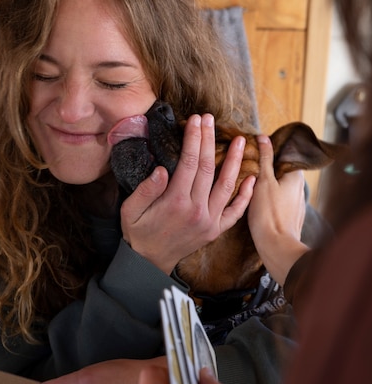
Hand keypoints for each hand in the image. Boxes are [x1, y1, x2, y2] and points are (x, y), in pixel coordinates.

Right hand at [120, 114, 254, 273]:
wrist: (149, 263)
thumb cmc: (138, 233)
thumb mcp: (130, 211)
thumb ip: (146, 190)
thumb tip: (161, 169)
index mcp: (175, 201)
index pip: (188, 162)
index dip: (193, 138)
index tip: (195, 121)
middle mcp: (196, 210)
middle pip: (207, 167)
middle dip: (209, 140)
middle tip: (211, 120)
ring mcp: (209, 220)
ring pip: (226, 186)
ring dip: (234, 161)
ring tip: (241, 141)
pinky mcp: (216, 230)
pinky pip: (235, 212)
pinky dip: (245, 196)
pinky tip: (252, 179)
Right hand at [247, 135, 309, 284]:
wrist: (276, 247)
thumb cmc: (269, 214)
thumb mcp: (263, 181)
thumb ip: (264, 159)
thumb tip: (263, 138)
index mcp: (296, 176)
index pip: (284, 154)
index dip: (268, 151)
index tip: (253, 151)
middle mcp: (300, 188)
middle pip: (280, 170)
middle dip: (265, 168)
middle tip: (247, 167)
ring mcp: (296, 203)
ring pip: (278, 187)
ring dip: (265, 184)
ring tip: (247, 184)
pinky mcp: (290, 216)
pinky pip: (278, 201)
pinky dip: (268, 198)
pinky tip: (255, 202)